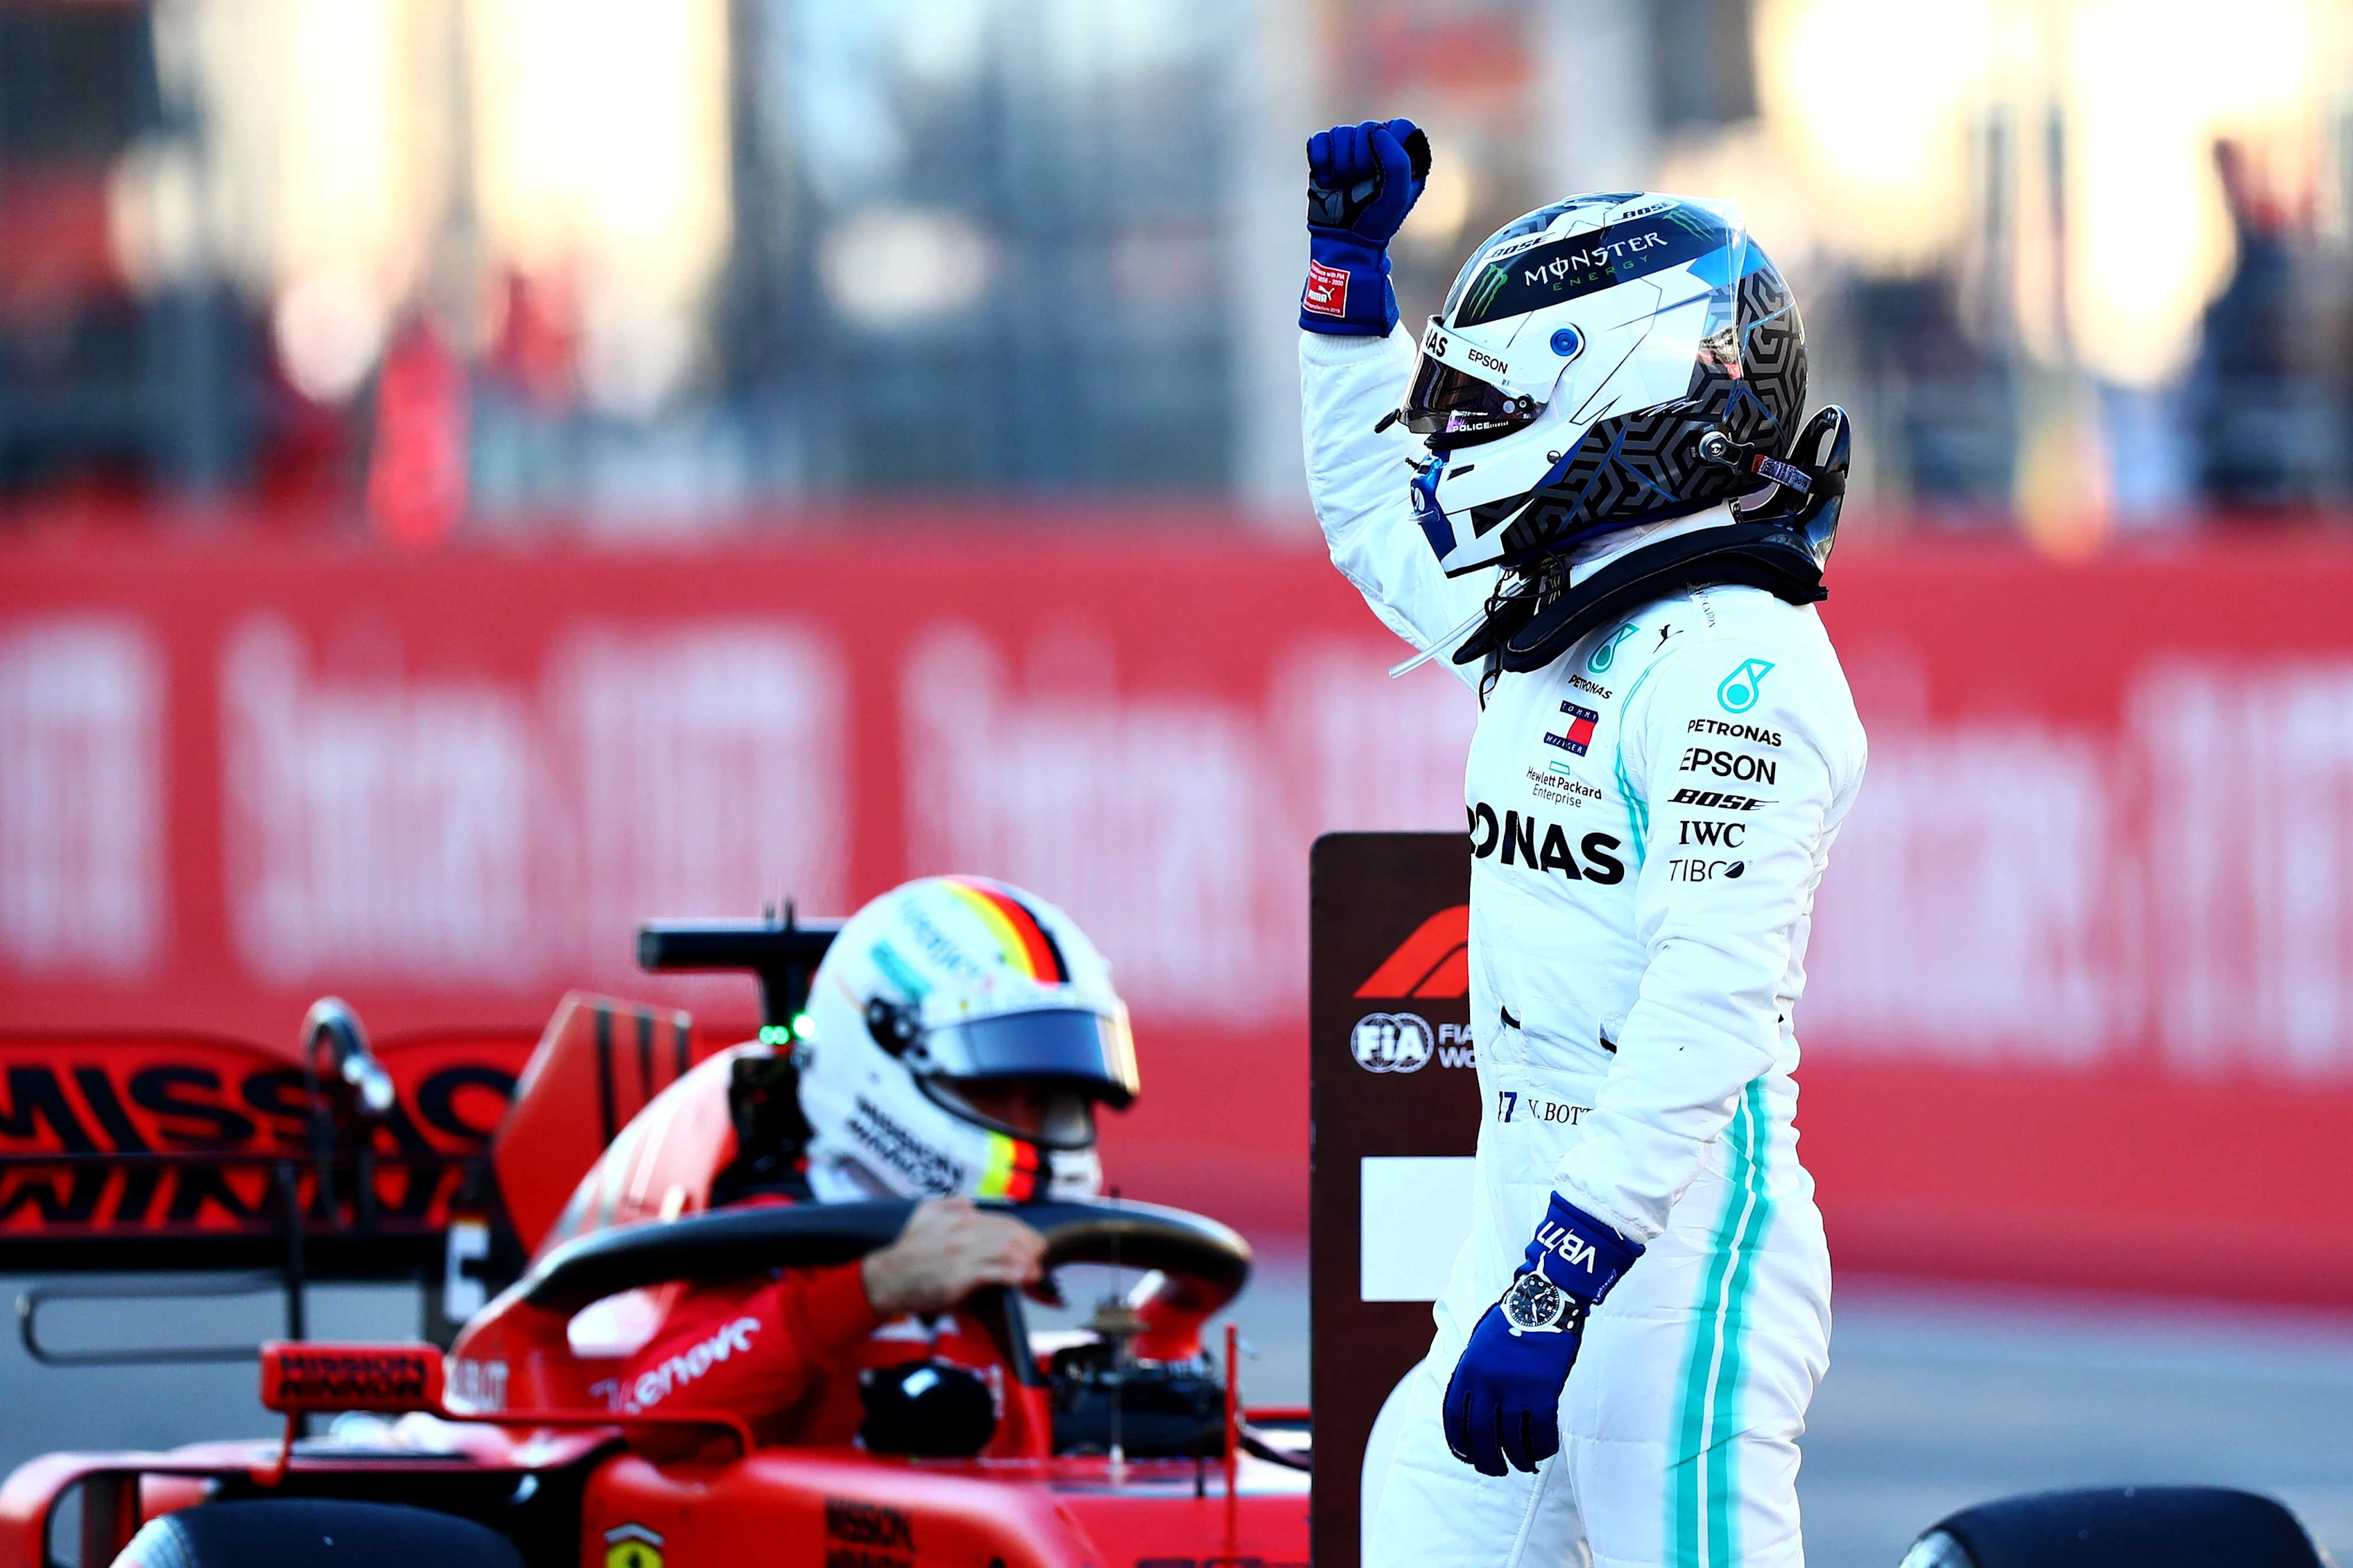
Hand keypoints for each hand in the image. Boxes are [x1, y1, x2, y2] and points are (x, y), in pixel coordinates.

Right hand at [860, 1196, 1045, 1317]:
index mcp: (957, 1218)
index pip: (1000, 1220)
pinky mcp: (958, 1278)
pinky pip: (992, 1273)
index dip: (1022, 1230)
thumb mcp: (924, 1214)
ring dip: (1026, 1260)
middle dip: (1029, 1245)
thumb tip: (968, 1203)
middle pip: (1008, 1234)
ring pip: (1004, 1251)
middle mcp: (962, 1233)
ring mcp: (960, 1255)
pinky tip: (1023, 1277)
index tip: (1033, 1241)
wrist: (886, 1278)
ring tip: (1035, 1270)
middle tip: (1039, 1255)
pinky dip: (1012, 1274)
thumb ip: (947, 1204)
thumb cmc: (906, 1250)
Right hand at [1306, 118, 1429, 244]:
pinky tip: (1327, 179)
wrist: (1343, 240)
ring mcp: (1348, 151)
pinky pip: (1319, 140)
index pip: (1399, 127)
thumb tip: (1377, 131)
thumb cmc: (1375, 221)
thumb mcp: (1397, 197)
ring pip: (1340, 133)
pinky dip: (1320, 160)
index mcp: (1401, 155)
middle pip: (1366, 128)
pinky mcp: (1325, 156)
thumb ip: (1397, 162)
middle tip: (1359, 184)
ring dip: (1339, 163)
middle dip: (1360, 159)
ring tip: (1343, 185)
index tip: (1383, 170)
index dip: (1389, 145)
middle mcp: (1375, 148)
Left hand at [1442, 1193, 1642, 1474]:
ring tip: (1522, 1465)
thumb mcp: (1479, 1344)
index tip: (1466, 1457)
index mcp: (1466, 1370)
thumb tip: (1467, 1409)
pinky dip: (1542, 1448)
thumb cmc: (1512, 1320)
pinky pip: (1540, 1433)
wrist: (1545, 1298)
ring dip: (1517, 1459)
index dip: (1459, 1445)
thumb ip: (1471, 1375)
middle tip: (1495, 1469)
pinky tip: (1543, 1452)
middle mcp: (1486, 1384)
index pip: (1453, 1420)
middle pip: (1481, 1437)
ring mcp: (1515, 1389)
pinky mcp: (1544, 1392)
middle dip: (1487, 1461)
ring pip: (1512, 1441)